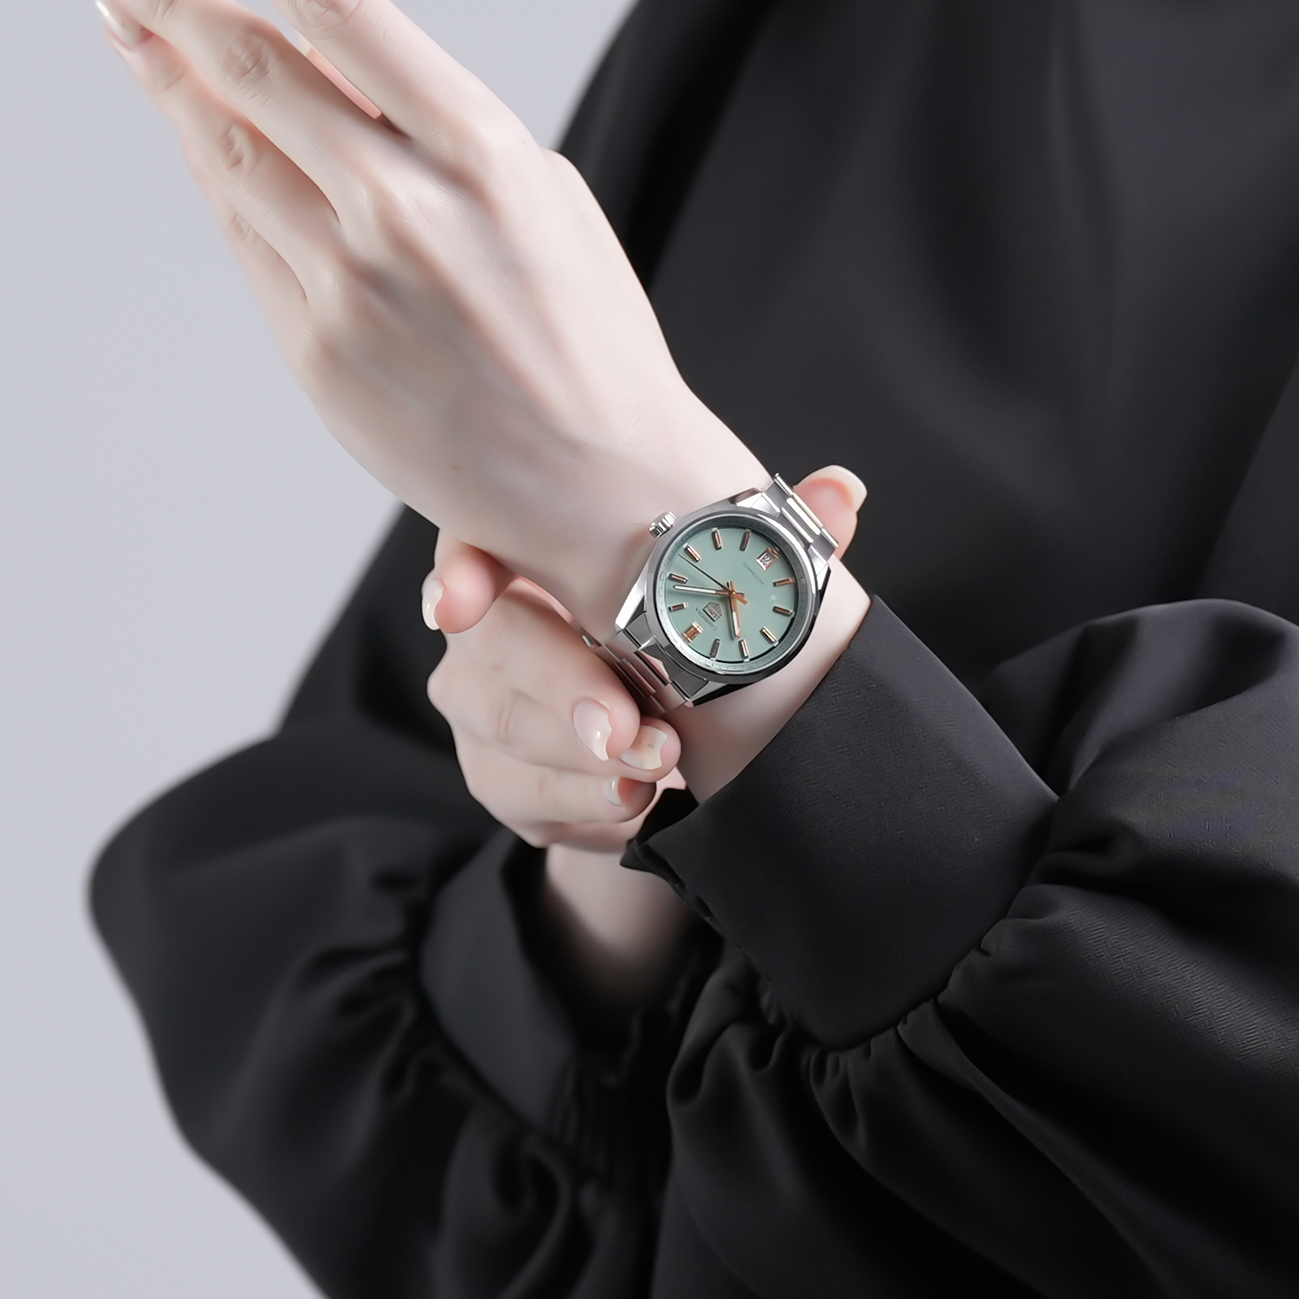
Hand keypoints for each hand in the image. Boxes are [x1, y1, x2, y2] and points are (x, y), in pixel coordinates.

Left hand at [82, 0, 762, 628]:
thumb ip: (443, 136)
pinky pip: (248, 244)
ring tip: (127, 30)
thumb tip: (334, 77)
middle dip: (168, 1)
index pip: (338, 11)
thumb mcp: (545, 201)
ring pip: (230, 156)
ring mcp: (353, 287)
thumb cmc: (590, 336)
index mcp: (483, 154)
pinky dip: (215, 179)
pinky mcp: (319, 355)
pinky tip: (196, 139)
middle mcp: (408, 211)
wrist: (609, 487)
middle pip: (254, 71)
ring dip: (168, 84)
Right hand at [424, 468, 865, 997]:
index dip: (460, 571)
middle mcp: (491, 623)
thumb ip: (771, 543)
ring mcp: (480, 701)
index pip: (473, 542)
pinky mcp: (495, 772)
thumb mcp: (731, 591)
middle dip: (559, 688)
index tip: (456, 605)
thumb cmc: (686, 639)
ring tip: (652, 773)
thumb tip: (842, 490)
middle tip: (629, 729)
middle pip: (491, 646)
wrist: (674, 751)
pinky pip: (517, 795)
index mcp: (534, 553)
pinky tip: (632, 807)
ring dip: (581, 761)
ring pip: (500, 730)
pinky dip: (580, 808)